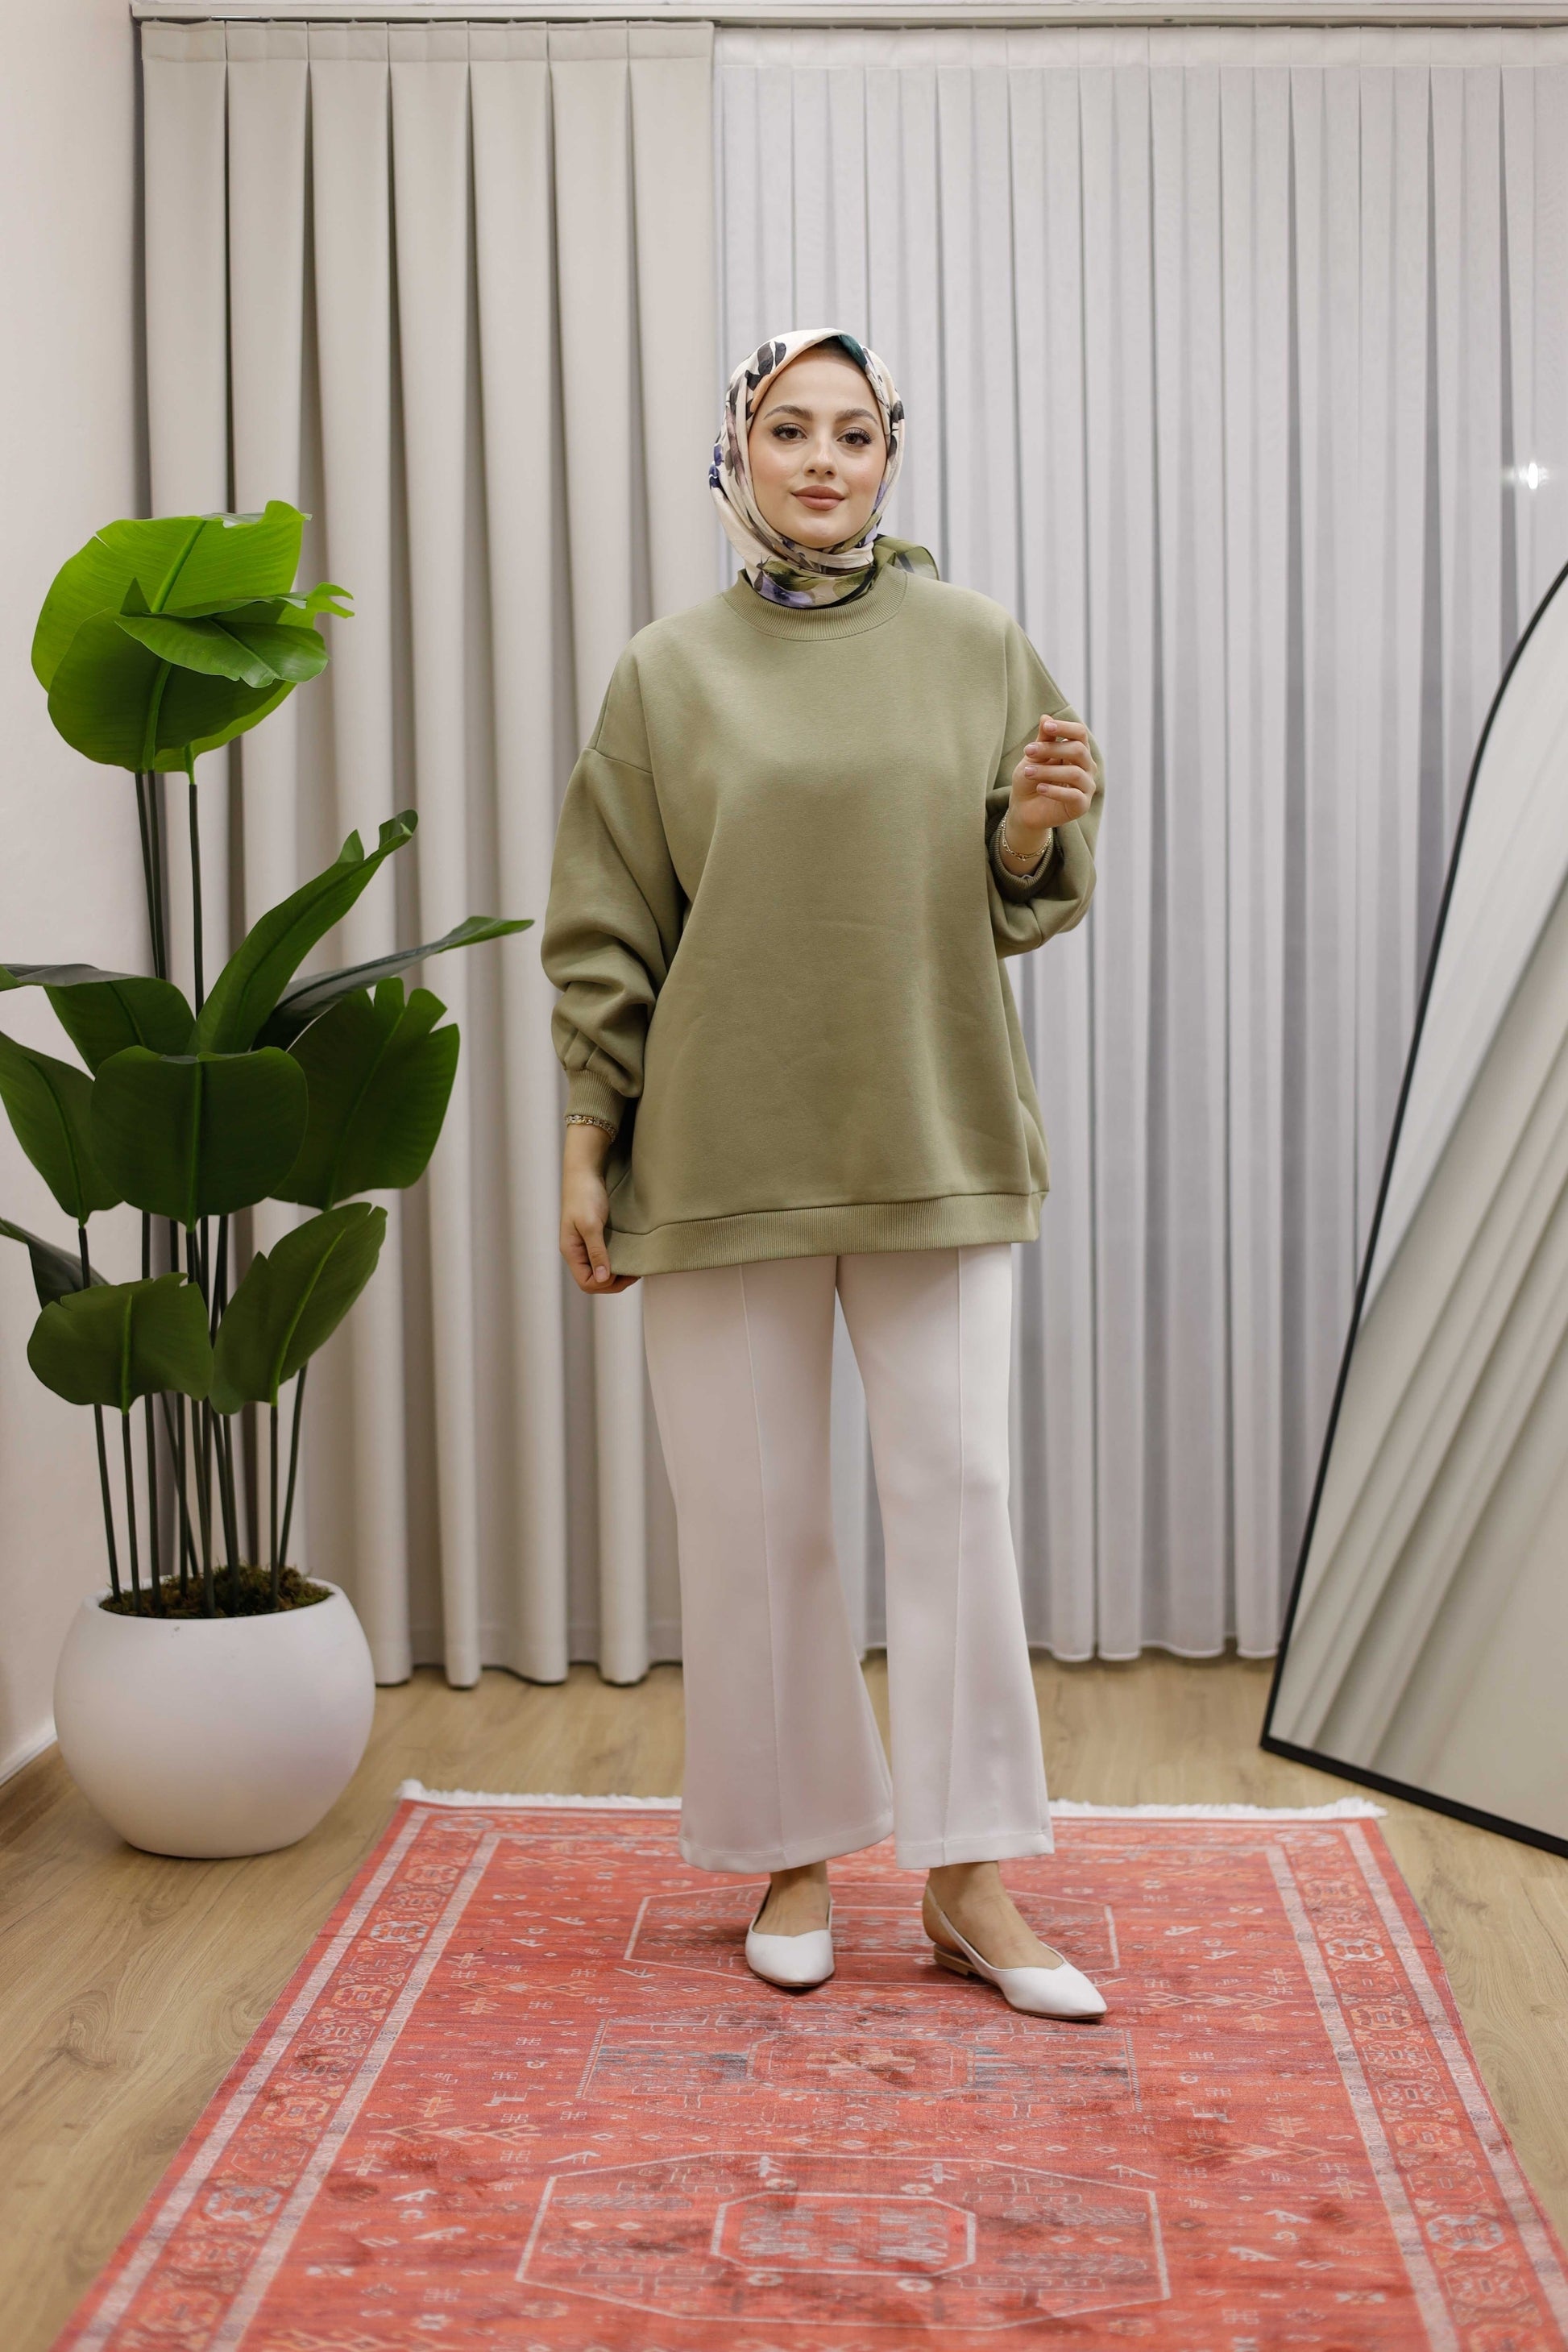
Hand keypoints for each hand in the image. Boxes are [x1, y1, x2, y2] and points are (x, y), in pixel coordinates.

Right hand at [560, 1123, 639, 1292]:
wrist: (585, 1171)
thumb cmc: (585, 1195)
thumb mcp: (591, 1224)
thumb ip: (596, 1252)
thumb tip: (602, 1278)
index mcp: (571, 1251)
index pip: (587, 1282)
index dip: (605, 1283)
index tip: (624, 1272)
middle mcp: (577, 1251)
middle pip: (595, 1280)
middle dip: (614, 1281)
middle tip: (635, 1272)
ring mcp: (586, 1244)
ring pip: (601, 1270)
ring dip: (618, 1272)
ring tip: (635, 1266)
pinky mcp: (595, 1236)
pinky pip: (606, 1257)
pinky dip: (618, 1260)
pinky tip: (630, 1255)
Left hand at [1007, 715, 1094, 849]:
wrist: (1024, 808)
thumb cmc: (1030, 779)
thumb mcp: (1033, 757)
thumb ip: (1043, 739)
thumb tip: (1046, 717)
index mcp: (1078, 752)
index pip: (1080, 734)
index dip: (1065, 728)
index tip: (1047, 726)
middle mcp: (1087, 767)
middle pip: (1078, 750)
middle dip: (1051, 748)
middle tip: (1028, 751)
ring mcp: (1087, 787)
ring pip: (1075, 773)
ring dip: (1048, 771)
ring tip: (1027, 772)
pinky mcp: (1082, 806)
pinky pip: (1074, 796)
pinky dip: (1055, 791)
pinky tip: (1040, 788)